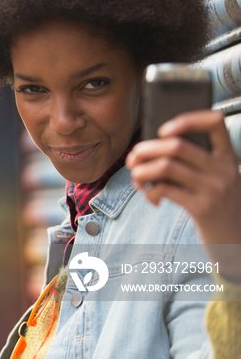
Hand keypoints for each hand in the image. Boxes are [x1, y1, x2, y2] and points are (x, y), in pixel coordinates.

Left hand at [126, 110, 240, 280]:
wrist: (237, 242)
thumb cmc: (216, 206)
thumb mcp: (214, 179)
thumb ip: (192, 163)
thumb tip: (149, 150)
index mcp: (228, 157)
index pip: (215, 122)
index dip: (186, 119)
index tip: (162, 129)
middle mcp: (224, 170)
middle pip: (176, 146)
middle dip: (145, 150)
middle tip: (132, 159)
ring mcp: (215, 189)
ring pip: (165, 166)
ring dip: (141, 171)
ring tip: (137, 178)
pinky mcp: (203, 209)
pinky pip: (165, 190)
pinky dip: (149, 192)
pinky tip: (151, 197)